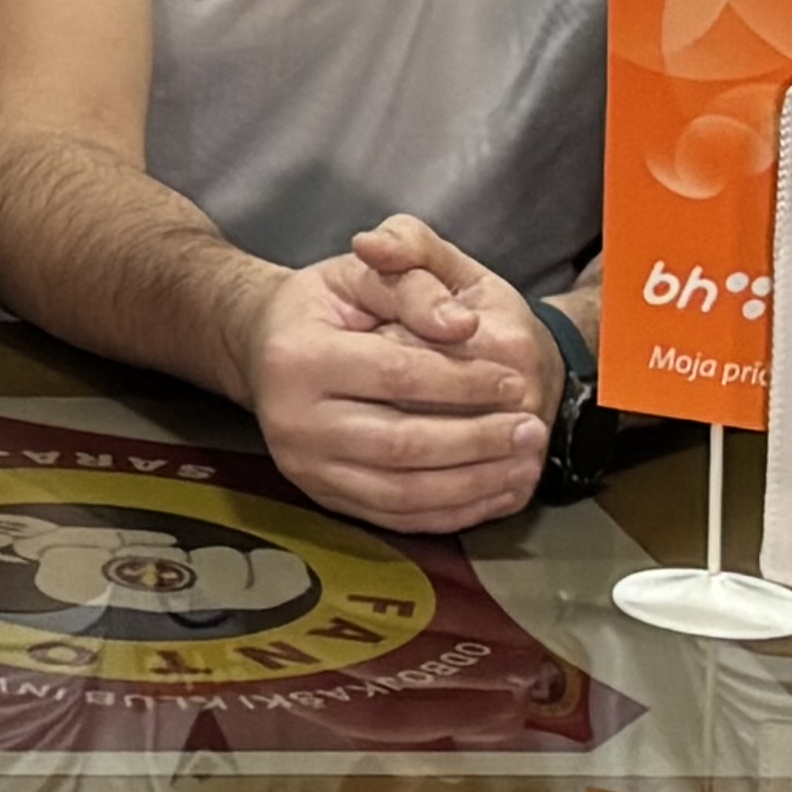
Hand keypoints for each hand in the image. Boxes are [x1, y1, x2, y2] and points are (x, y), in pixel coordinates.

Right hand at [237, 218, 557, 533]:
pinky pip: (398, 519)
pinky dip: (454, 511)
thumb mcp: (360, 272)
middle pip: (403, 444)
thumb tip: (464, 324)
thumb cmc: (320, 305)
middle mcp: (291, 420)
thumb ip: (413, 284)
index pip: (396, 374)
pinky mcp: (321, 496)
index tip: (515, 380)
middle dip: (478, 439)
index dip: (464, 381)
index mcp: (297, 357)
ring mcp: (304, 466)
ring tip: (522, 460)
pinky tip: (494, 490)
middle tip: (532, 428)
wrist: (260, 345)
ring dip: (476, 483)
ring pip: (405, 492)